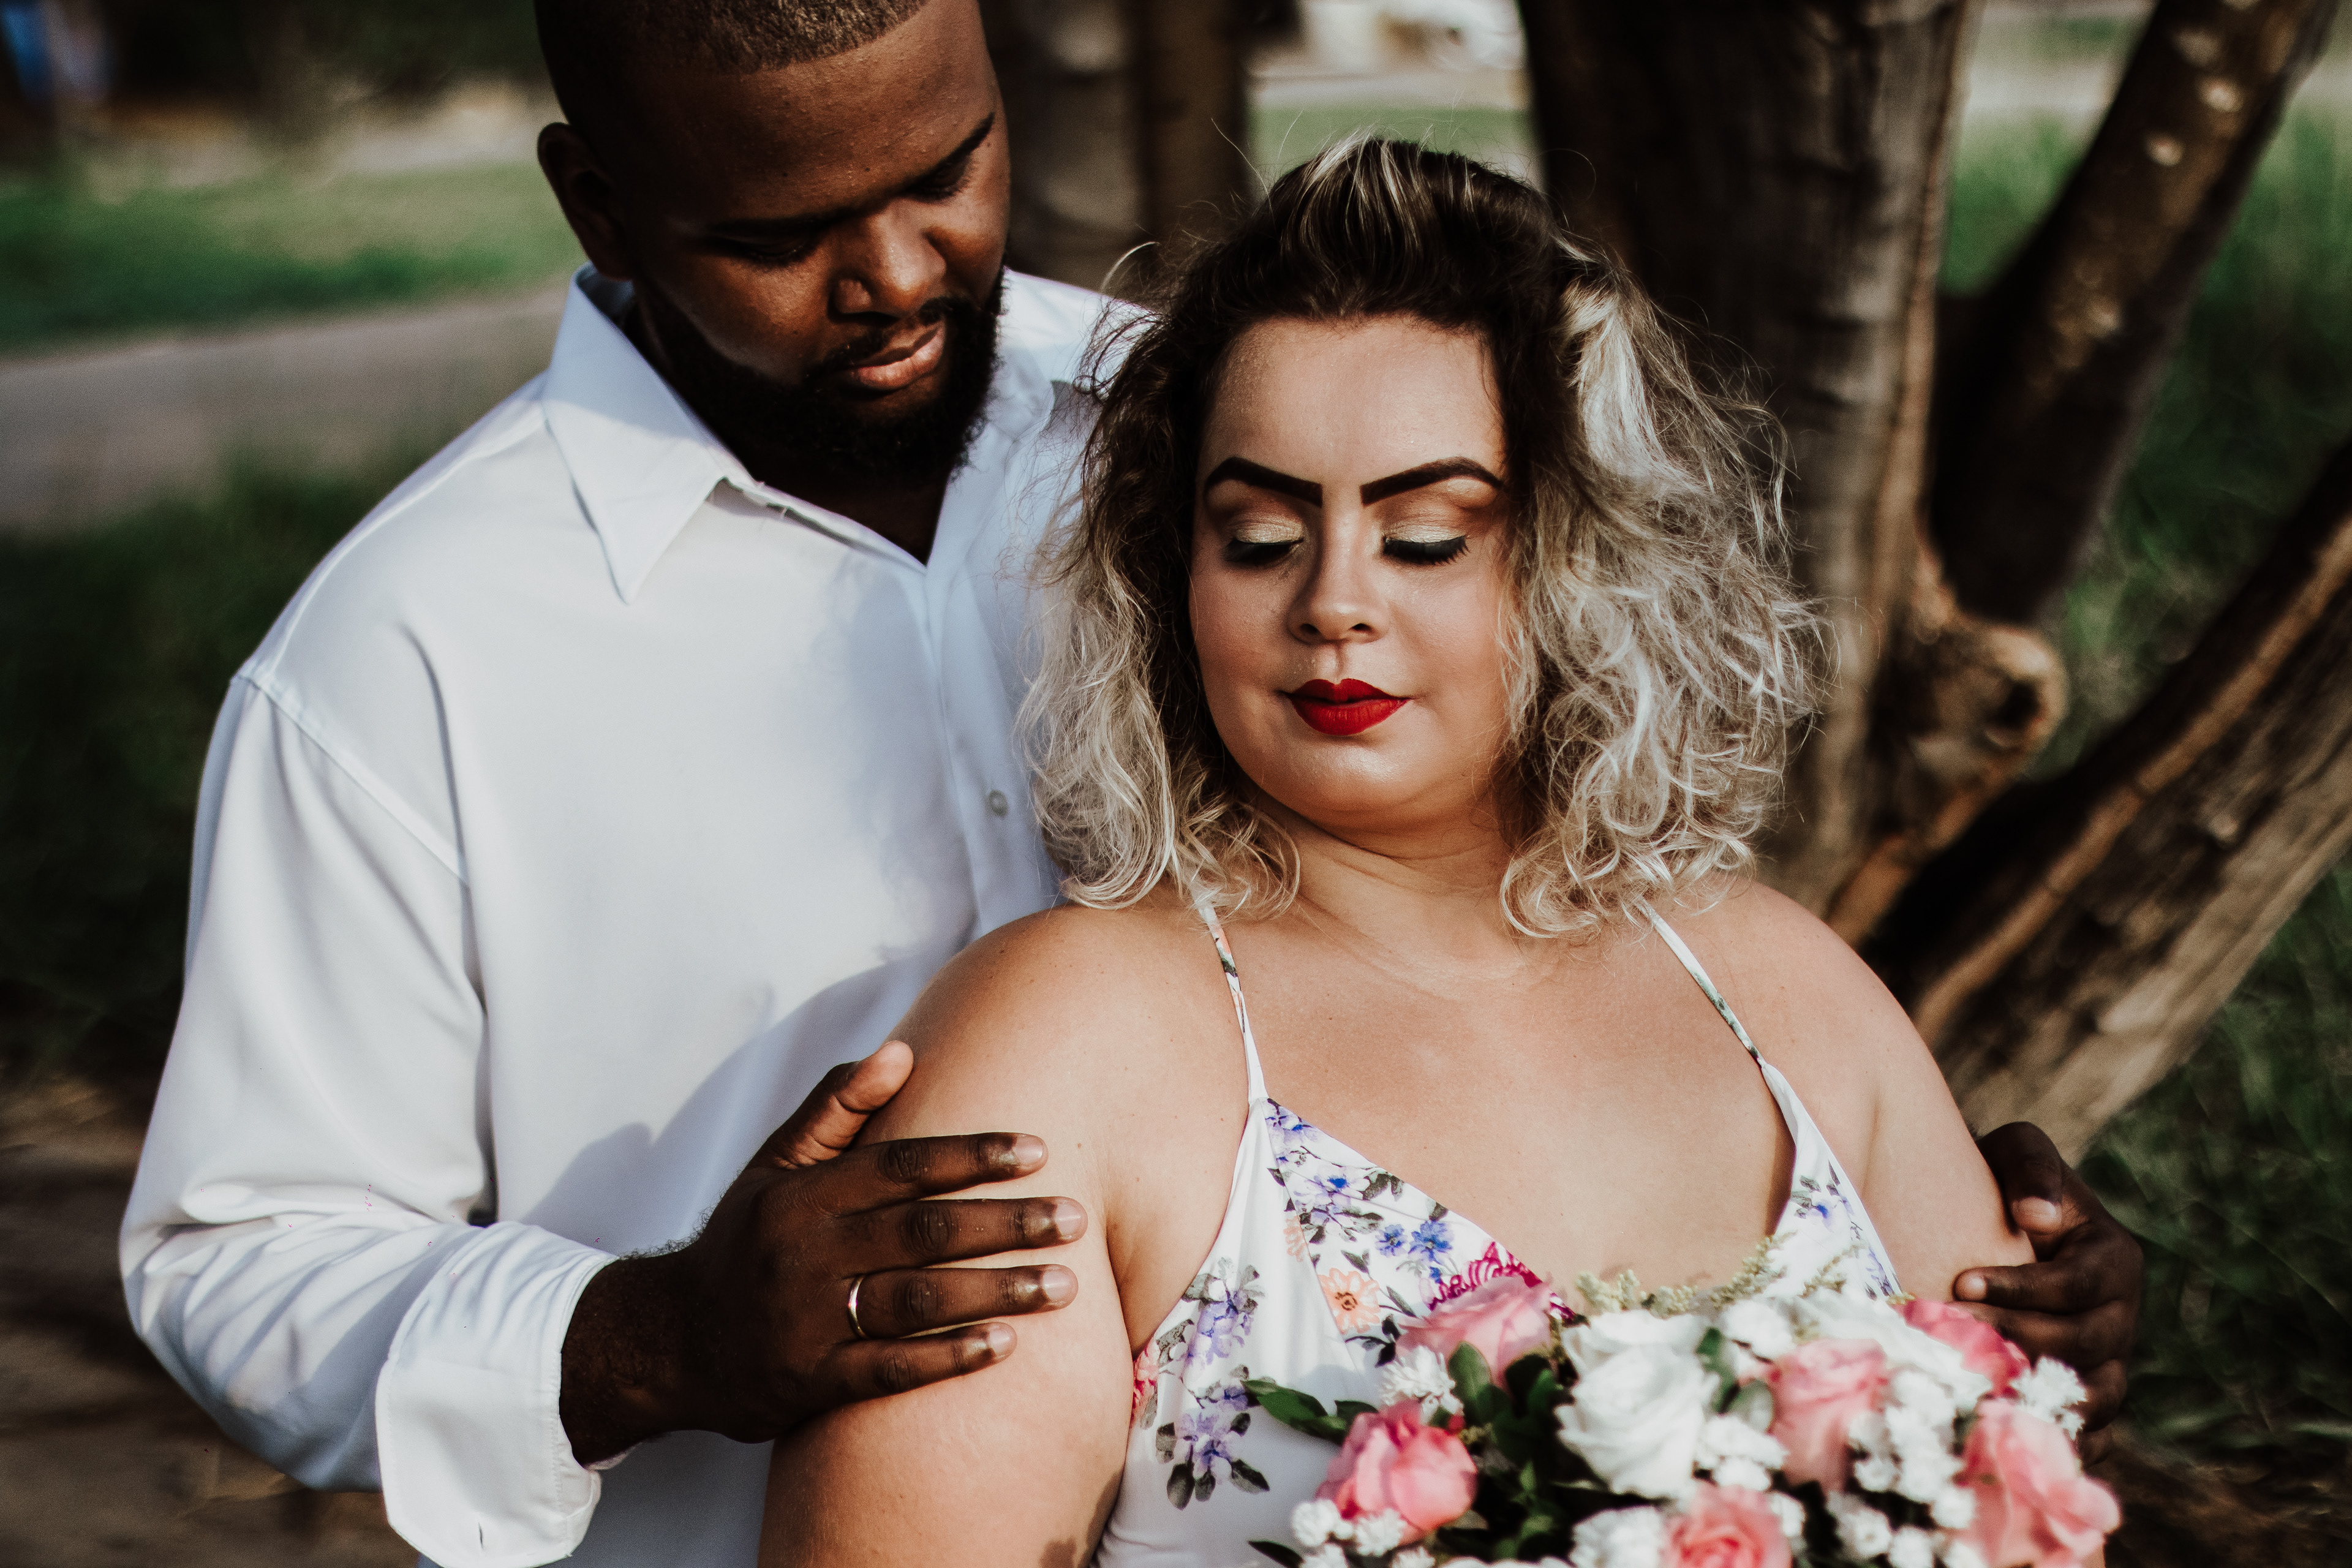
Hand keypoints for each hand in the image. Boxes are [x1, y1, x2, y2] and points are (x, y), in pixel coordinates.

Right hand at [559, 1043, 1085, 1463]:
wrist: (669, 1341)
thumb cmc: (744, 1242)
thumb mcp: (775, 1166)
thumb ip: (838, 1108)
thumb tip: (902, 1050)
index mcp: (804, 1195)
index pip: (900, 1165)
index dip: (970, 1156)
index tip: (1037, 1150)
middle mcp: (806, 1254)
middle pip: (922, 1233)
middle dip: (1006, 1224)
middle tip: (1076, 1218)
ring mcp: (808, 1322)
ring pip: (917, 1301)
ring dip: (996, 1290)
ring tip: (1066, 1284)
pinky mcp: (811, 1383)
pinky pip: (890, 1370)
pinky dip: (949, 1358)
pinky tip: (1005, 1345)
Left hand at [1954, 1122, 2141, 1457]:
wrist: (1991, 1222)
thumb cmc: (2002, 1181)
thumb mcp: (2017, 1152)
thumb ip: (2031, 1169)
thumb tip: (2038, 1216)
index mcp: (2114, 1258)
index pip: (2077, 1286)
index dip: (2023, 1288)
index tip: (1961, 1279)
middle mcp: (2121, 1314)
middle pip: (2083, 1344)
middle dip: (2015, 1337)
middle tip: (1949, 1329)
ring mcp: (2111, 1360)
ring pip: (2093, 1395)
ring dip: (2033, 1393)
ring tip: (1973, 1386)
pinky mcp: (2089, 1394)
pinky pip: (2090, 1431)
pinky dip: (2059, 1438)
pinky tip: (2007, 1432)